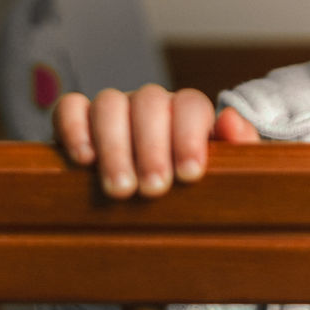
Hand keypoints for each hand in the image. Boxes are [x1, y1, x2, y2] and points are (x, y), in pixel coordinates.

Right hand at [53, 84, 259, 198]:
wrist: (156, 207)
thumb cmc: (191, 192)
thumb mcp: (224, 175)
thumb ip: (239, 149)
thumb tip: (231, 121)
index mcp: (187, 113)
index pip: (190, 104)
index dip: (189, 136)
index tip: (190, 174)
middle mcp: (150, 105)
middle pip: (149, 103)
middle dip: (151, 147)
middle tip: (153, 189)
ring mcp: (113, 110)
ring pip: (109, 103)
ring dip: (114, 146)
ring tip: (121, 189)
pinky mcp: (77, 122)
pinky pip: (70, 107)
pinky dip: (74, 127)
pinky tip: (84, 160)